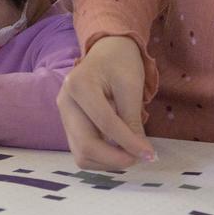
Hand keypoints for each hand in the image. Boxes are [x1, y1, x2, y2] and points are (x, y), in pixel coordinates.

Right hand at [57, 36, 155, 170]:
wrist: (106, 53)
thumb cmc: (120, 64)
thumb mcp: (131, 86)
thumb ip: (132, 120)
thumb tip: (142, 153)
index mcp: (78, 85)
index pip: (105, 123)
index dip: (129, 143)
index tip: (150, 155)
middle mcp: (65, 103)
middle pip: (85, 145)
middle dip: (116, 159)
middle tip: (140, 158)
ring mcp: (63, 116)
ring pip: (81, 155)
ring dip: (108, 162)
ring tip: (131, 153)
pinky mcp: (68, 127)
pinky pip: (82, 152)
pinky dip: (102, 158)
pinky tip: (119, 149)